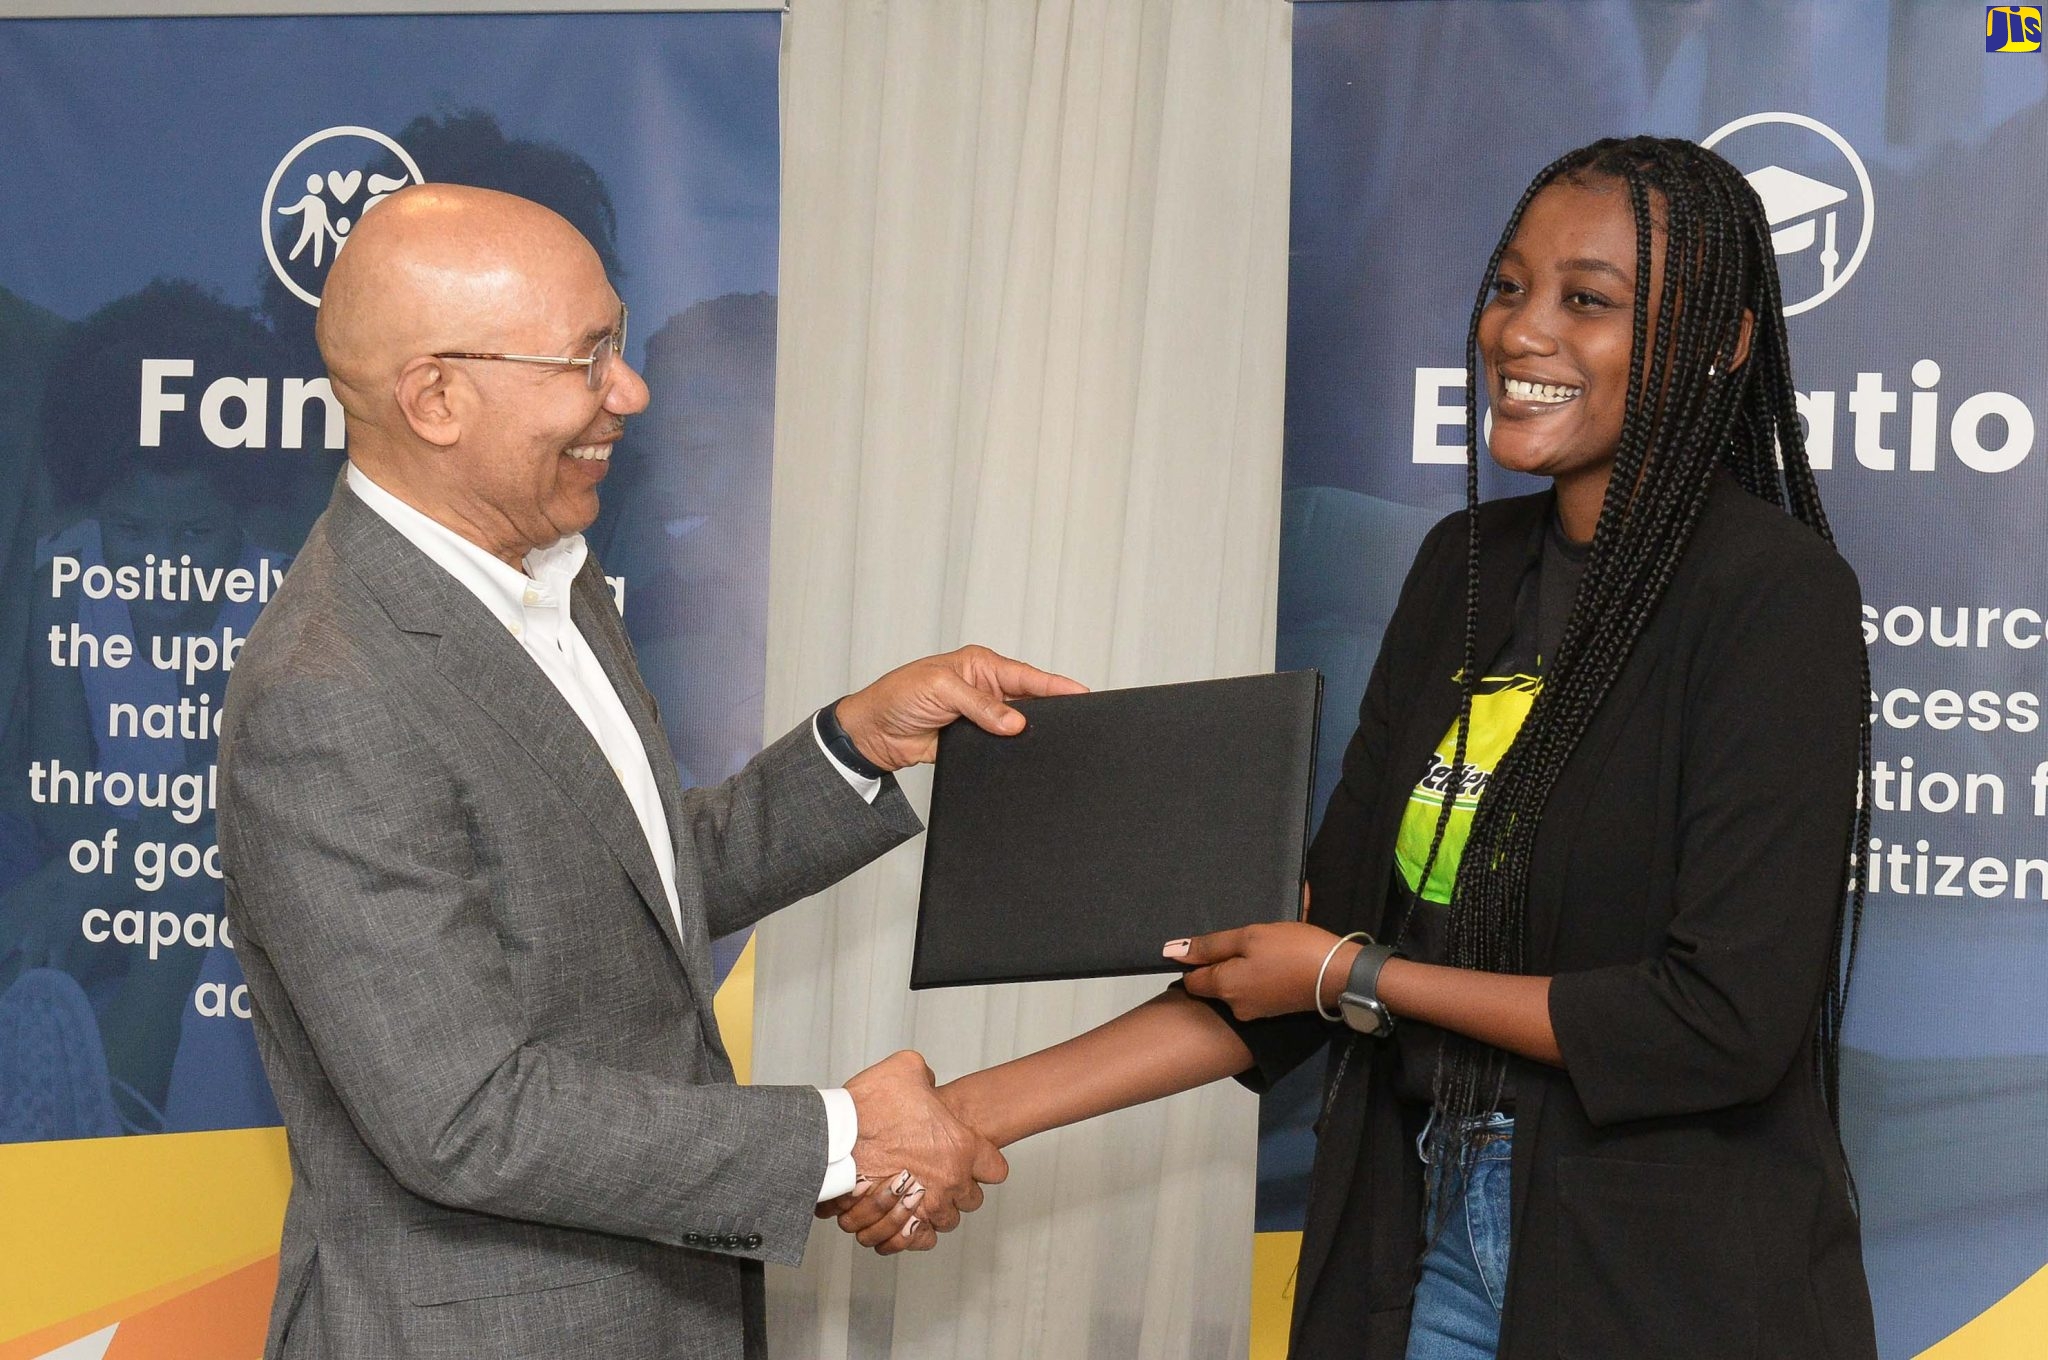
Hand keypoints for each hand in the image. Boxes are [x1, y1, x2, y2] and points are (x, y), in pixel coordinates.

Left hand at [833, 645, 1085, 770]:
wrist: (873, 733)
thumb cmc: (897, 696)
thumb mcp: (940, 689)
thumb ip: (980, 705)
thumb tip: (1015, 721)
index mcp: (980, 665)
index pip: (1026, 674)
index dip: (1055, 685)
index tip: (1082, 693)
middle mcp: (984, 688)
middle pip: (1028, 700)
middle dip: (1049, 710)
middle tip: (1074, 722)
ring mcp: (980, 716)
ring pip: (1016, 726)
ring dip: (1028, 734)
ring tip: (1052, 742)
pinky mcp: (973, 741)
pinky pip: (1000, 747)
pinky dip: (1010, 752)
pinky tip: (1022, 758)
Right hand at [838, 1051, 1007, 1252]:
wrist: (833, 1135)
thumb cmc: (868, 1105)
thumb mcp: (906, 1068)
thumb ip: (925, 1074)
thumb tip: (925, 1080)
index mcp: (961, 1146)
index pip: (994, 1169)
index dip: (983, 1163)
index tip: (971, 1159)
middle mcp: (949, 1181)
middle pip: (972, 1200)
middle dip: (957, 1190)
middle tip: (938, 1177)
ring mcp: (926, 1205)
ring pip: (945, 1222)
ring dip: (934, 1211)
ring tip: (918, 1198)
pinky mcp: (899, 1224)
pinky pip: (918, 1241)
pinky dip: (912, 1234)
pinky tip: (905, 1220)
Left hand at [1165, 921, 1360, 1021]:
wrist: (1339, 975)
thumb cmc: (1291, 950)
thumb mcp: (1249, 937)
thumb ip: (1210, 945)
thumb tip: (1170, 952)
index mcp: (1224, 988)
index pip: (1190, 980)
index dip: (1196, 960)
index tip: (1214, 943)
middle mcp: (1235, 1007)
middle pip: (1212, 983)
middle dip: (1221, 962)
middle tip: (1242, 940)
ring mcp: (1256, 1012)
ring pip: (1234, 985)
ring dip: (1242, 967)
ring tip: (1262, 946)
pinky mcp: (1274, 1009)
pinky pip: (1253, 989)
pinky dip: (1258, 974)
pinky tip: (1273, 959)